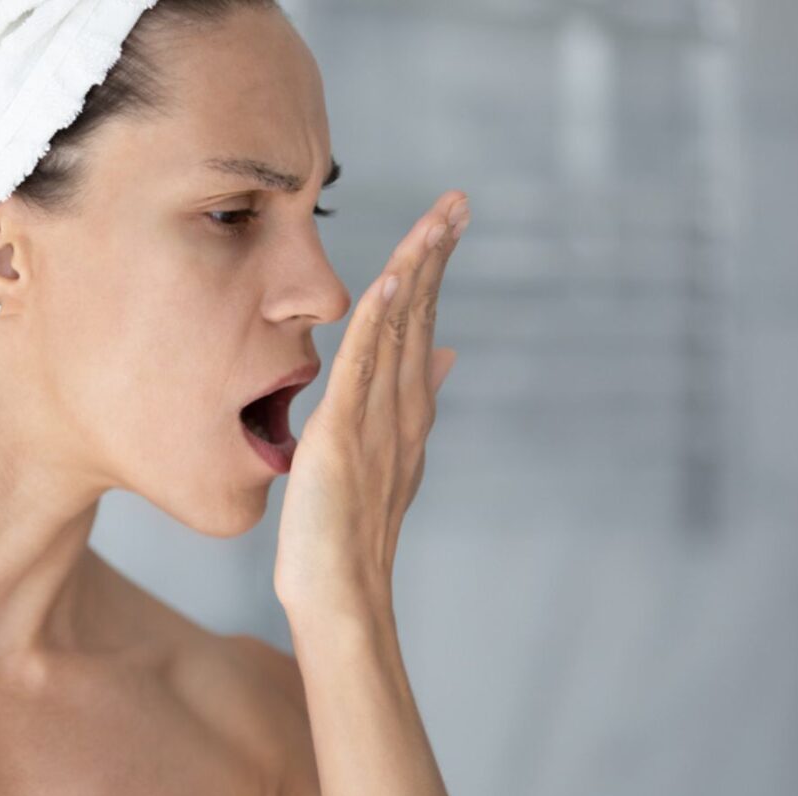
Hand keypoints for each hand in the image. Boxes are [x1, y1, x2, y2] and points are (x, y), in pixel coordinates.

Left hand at [273, 190, 469, 614]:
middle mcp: (401, 409)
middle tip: (458, 200)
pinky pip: (363, 371)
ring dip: (416, 272)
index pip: (420, 323)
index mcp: (406, 410)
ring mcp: (377, 422)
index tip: (446, 221)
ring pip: (400, 331)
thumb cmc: (349, 531)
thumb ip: (413, 400)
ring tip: (437, 220)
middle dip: (437, 254)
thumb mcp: (387, 454)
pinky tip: (390, 283)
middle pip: (420, 315)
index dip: (432, 270)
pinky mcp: (344, 437)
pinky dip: (378, 325)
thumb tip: (446, 352)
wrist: (340, 593)